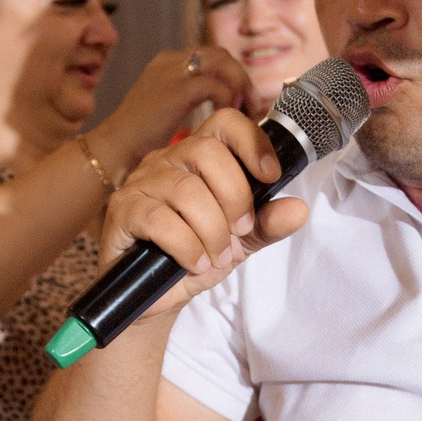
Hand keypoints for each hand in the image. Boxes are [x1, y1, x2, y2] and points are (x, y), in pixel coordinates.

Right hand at [88, 46, 253, 174]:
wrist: (114, 148)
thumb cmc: (138, 140)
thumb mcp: (166, 111)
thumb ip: (190, 103)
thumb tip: (222, 111)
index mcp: (167, 64)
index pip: (211, 56)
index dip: (232, 75)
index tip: (243, 99)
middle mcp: (170, 61)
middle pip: (220, 54)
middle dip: (240, 77)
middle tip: (251, 104)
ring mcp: (172, 72)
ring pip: (222, 62)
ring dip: (239, 85)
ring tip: (243, 110)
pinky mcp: (175, 90)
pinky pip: (214, 85)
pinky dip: (227, 99)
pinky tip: (226, 116)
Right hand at [101, 109, 309, 318]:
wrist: (151, 298)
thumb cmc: (191, 259)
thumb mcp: (239, 243)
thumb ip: (266, 224)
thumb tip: (298, 210)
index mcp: (197, 157)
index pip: (225, 123)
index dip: (252, 142)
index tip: (271, 176)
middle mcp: (167, 161)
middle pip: (206, 152)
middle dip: (234, 196)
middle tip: (241, 231)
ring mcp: (141, 183)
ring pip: (185, 190)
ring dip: (212, 230)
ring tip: (218, 257)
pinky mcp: (123, 210)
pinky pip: (159, 218)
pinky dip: (186, 245)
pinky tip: (195, 263)